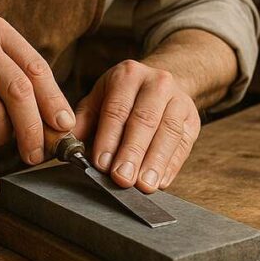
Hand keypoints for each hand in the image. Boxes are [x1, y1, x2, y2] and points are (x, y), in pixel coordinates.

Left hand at [72, 60, 201, 192]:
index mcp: (128, 75)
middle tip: (121, 179)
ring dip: (155, 162)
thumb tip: (66, 147)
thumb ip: (83, 122)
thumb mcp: (99, 99)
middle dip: (132, 152)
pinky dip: (172, 165)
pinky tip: (160, 181)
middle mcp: (156, 82)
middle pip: (144, 120)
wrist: (160, 84)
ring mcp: (179, 99)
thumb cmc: (123, 97)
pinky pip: (183, 144)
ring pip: (168, 132)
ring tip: (143, 185)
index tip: (101, 163)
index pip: (117, 109)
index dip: (109, 137)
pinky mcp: (193, 119)